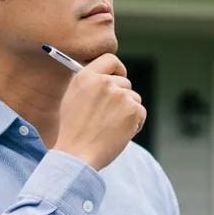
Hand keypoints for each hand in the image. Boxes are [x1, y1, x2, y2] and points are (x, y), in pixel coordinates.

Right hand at [53, 53, 146, 169]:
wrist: (76, 154)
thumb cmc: (73, 132)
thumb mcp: (73, 98)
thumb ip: (90, 84)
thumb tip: (109, 80)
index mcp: (86, 77)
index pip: (110, 59)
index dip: (118, 69)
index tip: (119, 77)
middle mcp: (104, 82)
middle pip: (125, 83)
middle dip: (121, 98)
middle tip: (109, 117)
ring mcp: (120, 96)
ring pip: (134, 99)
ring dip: (128, 112)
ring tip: (111, 128)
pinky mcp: (133, 110)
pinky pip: (141, 113)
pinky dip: (134, 124)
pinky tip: (119, 134)